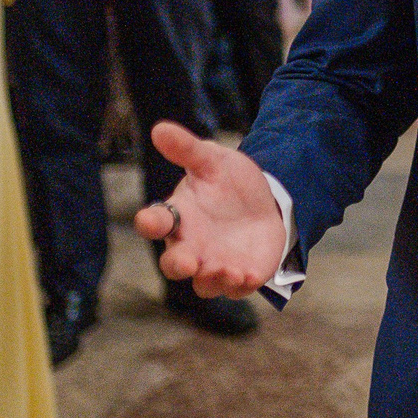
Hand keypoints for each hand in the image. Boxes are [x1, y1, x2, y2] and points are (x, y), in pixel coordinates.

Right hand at [132, 122, 287, 297]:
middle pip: (173, 265)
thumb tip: (159, 128)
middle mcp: (191, 246)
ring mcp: (214, 263)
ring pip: (203, 284)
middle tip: (188, 262)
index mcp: (178, 217)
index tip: (149, 220)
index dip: (150, 223)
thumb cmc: (230, 182)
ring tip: (227, 269)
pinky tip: (249, 276)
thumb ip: (187, 149)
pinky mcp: (240, 275)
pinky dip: (239, 286)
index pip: (155, 223)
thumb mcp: (212, 160)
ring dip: (212, 280)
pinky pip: (235, 289)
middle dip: (178, 265)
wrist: (267, 200)